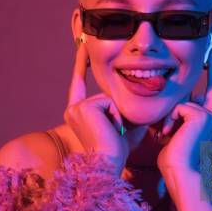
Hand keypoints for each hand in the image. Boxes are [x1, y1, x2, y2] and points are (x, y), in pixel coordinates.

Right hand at [63, 41, 128, 176]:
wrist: (110, 164)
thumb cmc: (118, 150)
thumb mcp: (122, 123)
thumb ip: (123, 107)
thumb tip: (138, 89)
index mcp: (78, 114)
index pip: (79, 83)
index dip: (80, 64)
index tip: (81, 46)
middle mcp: (72, 110)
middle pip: (104, 94)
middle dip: (116, 110)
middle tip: (115, 132)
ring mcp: (76, 108)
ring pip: (108, 97)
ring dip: (117, 114)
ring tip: (113, 132)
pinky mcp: (84, 107)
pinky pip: (109, 101)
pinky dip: (115, 114)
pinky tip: (111, 128)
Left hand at [156, 42, 211, 180]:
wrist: (178, 171)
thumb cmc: (172, 155)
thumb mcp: (172, 127)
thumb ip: (177, 111)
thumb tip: (176, 100)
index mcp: (206, 116)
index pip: (211, 87)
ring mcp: (210, 114)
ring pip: (182, 99)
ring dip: (170, 117)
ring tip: (168, 136)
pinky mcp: (203, 115)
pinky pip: (179, 106)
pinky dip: (171, 120)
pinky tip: (172, 135)